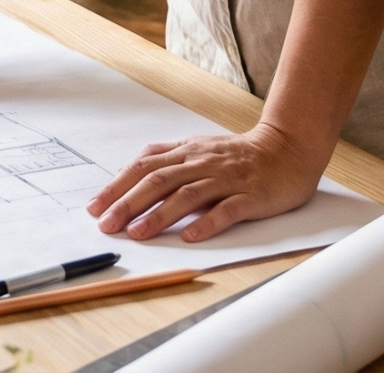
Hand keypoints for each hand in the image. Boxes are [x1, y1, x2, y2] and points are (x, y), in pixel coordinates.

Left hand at [84, 122, 326, 241]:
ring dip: (159, 214)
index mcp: (187, 152)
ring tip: (138, 233)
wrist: (287, 148)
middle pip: (158, 180)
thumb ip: (169, 162)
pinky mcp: (250, 195)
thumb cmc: (239, 155)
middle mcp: (202, 162)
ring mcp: (226, 178)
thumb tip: (131, 179)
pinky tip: (190, 236)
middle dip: (128, 203)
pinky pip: (227, 209)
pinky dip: (207, 222)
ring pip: (187, 194)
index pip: (144, 166)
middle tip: (107, 224)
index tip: (95, 206)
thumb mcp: (199, 150)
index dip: (117, 186)